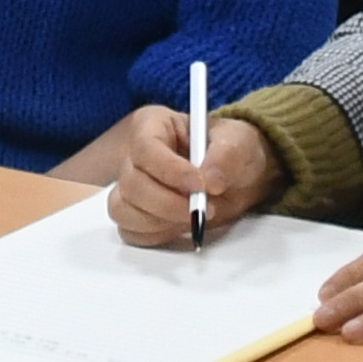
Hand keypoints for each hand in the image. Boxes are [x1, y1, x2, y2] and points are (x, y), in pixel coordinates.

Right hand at [105, 110, 278, 250]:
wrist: (239, 179)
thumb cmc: (234, 150)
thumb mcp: (239, 141)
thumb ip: (225, 156)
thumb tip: (209, 181)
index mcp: (153, 125)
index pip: (145, 148)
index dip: (168, 170)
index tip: (198, 185)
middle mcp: (136, 156)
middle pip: (132, 184)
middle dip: (168, 203)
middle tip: (204, 208)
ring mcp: (133, 187)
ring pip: (124, 210)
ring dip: (160, 222)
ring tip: (193, 217)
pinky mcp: (137, 214)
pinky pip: (130, 231)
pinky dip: (155, 235)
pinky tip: (179, 227)